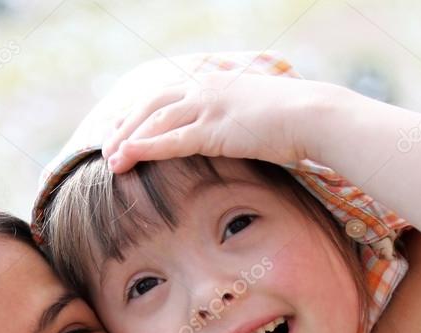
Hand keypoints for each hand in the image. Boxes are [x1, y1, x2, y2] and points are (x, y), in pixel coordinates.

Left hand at [102, 72, 326, 172]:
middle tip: (106, 148)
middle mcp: (206, 90)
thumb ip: (235, 120)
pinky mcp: (215, 129)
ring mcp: (209, 106)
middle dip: (125, 127)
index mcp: (215, 84)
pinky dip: (147, 148)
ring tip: (111, 161)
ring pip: (155, 121)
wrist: (314, 116)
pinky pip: (172, 139)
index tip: (120, 127)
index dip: (138, 112)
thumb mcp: (257, 115)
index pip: (165, 94)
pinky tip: (129, 158)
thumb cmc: (294, 120)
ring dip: (129, 141)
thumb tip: (232, 135)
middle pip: (152, 105)